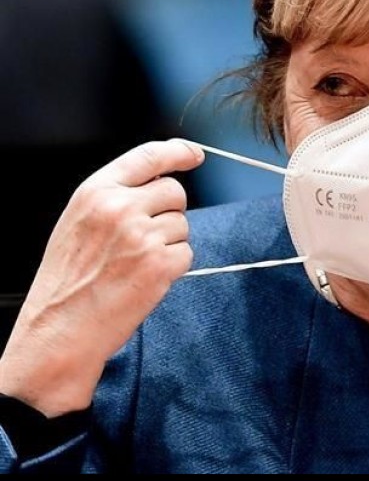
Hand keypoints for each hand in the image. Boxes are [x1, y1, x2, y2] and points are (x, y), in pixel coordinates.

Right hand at [0, 140, 203, 416]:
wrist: (62, 328)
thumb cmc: (68, 280)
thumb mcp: (79, 222)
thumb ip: (115, 197)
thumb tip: (156, 183)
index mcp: (95, 192)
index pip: (148, 156)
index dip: (178, 152)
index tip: (194, 154)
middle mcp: (120, 207)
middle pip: (175, 192)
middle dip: (169, 211)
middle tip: (145, 238)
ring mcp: (143, 235)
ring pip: (183, 225)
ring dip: (169, 243)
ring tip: (135, 264)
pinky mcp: (162, 263)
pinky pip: (186, 253)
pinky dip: (173, 267)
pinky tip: (145, 279)